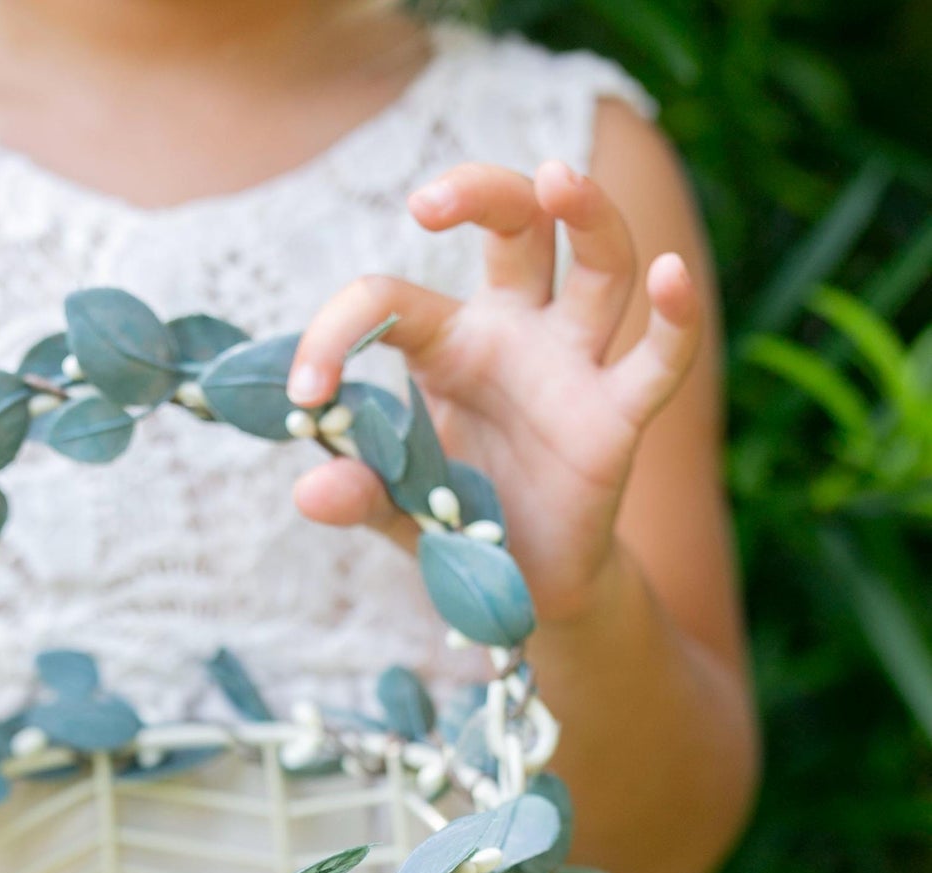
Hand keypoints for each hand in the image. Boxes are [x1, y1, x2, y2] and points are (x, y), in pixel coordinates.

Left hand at [289, 160, 700, 623]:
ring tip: (556, 177)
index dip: (337, 334)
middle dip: (482, 191)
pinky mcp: (619, 415)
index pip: (392, 301)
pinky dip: (676, 317)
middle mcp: (516, 333)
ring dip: (586, 214)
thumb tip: (308, 492)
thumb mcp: (396, 506)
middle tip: (427, 200)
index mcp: (448, 344)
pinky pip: (661, 358)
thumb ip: (360, 493)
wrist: (523, 585)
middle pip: (517, 225)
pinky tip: (672, 276)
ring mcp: (574, 365)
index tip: (304, 396)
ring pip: (599, 264)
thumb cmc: (458, 520)